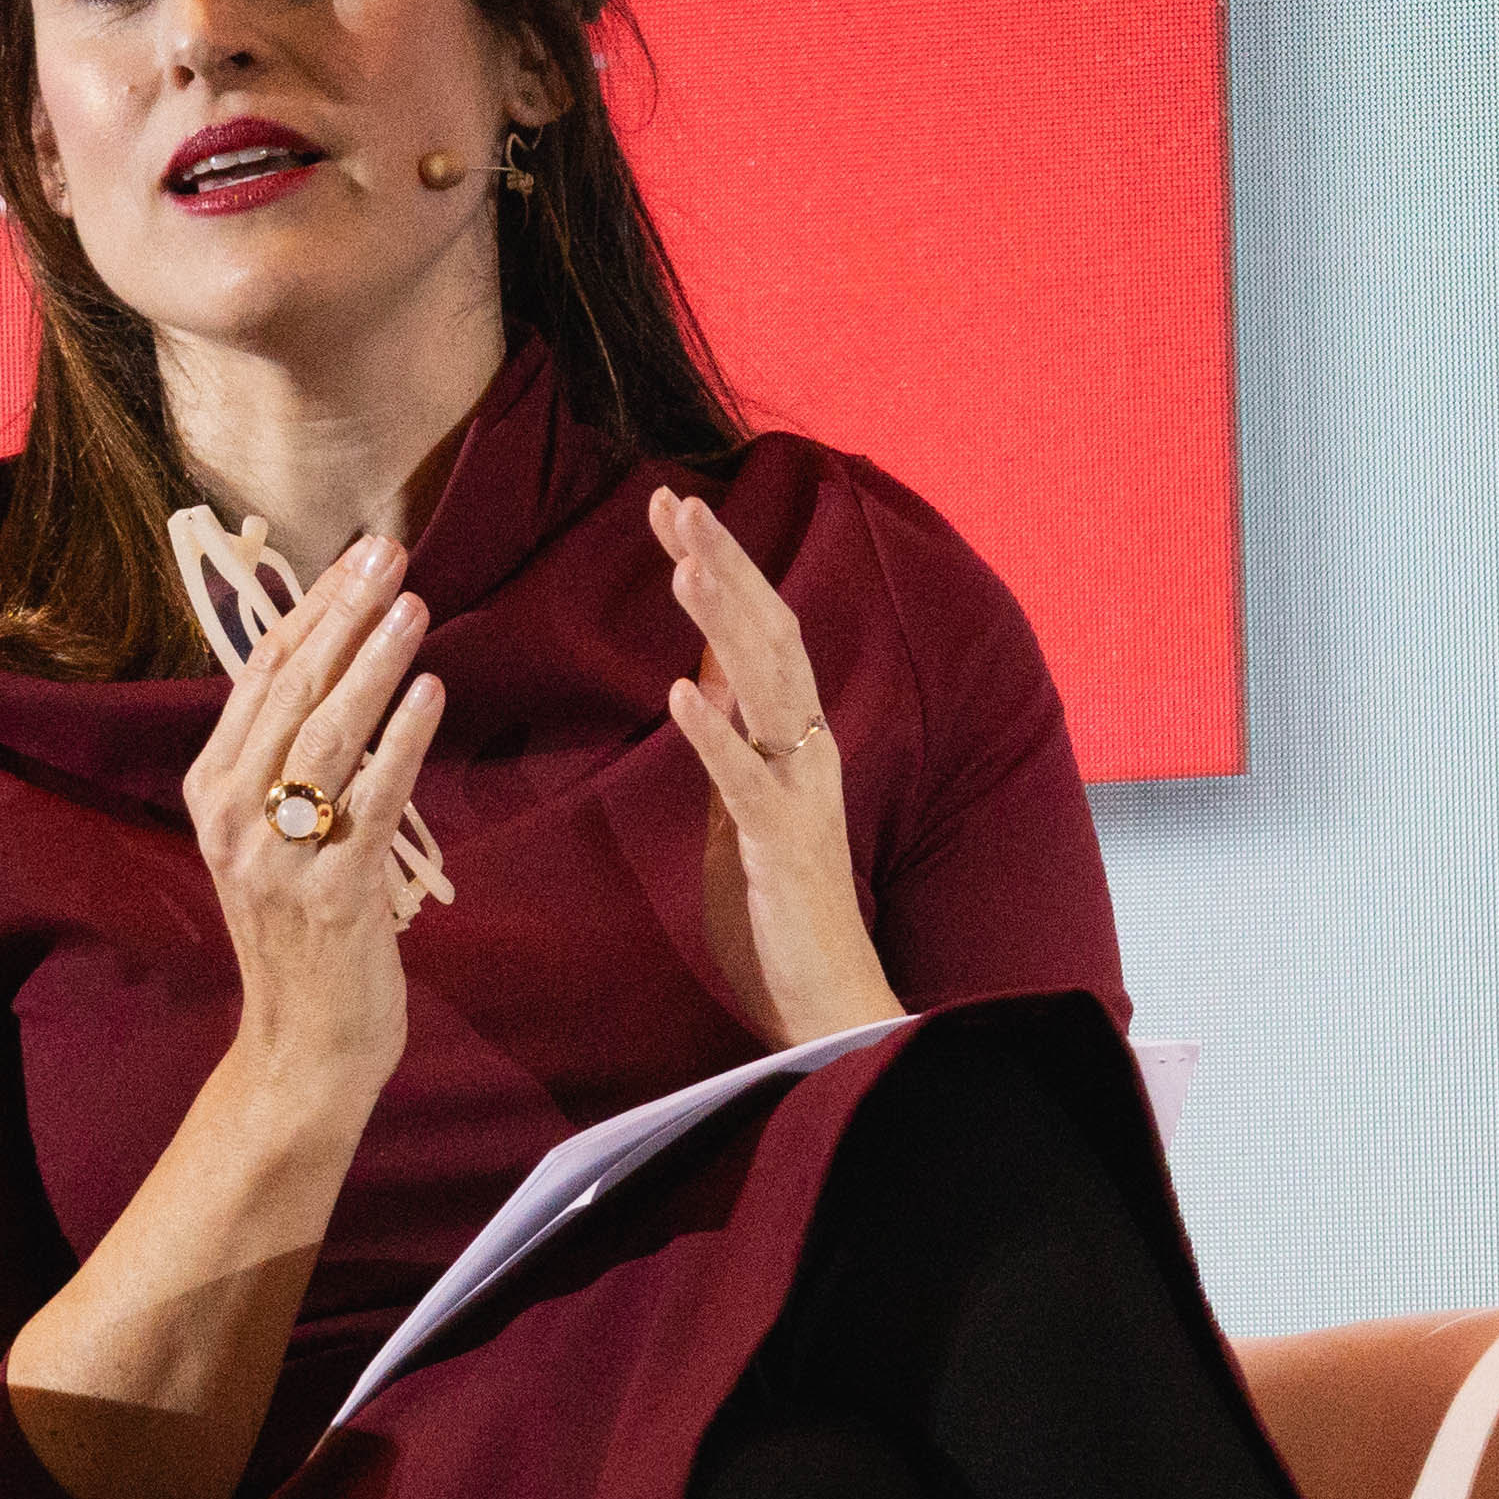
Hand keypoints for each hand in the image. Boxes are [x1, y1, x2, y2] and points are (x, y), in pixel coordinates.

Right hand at [184, 528, 450, 1105]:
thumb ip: (286, 761)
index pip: (258, 676)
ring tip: (413, 607)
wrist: (303, 1047)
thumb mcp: (271, 839)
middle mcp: (232, 817)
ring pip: (326, 736)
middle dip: (343, 615)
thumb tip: (335, 665)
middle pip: (290, 692)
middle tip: (390, 556)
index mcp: (210, 792)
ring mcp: (277, 856)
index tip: (357, 556)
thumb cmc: (302, 936)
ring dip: (374, 663)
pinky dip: (402, 742)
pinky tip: (430, 694)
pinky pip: (371, 800)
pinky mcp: (332, 893)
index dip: (309, 610)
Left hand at [653, 483, 901, 1045]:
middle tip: (679, 500)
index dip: (721, 562)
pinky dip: (715, 736)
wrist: (829, 997)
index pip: (758, 627)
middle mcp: (805, 749)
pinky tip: (679, 695)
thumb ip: (733, 731)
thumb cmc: (780, 902)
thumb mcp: (743, 798)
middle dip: (727, 563)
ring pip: (770, 689)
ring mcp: (800, 794)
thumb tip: (703, 668)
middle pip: (771, 635)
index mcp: (791, 734)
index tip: (669, 504)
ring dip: (726, 623)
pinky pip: (747, 783)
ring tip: (684, 564)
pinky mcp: (783, 848)